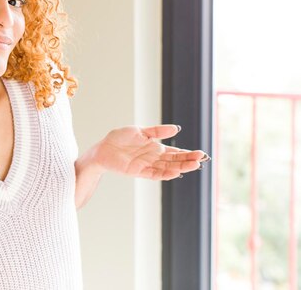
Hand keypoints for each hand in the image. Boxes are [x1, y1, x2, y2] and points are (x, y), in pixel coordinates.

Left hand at [92, 124, 209, 179]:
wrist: (102, 148)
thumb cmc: (119, 139)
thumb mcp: (139, 131)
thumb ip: (157, 131)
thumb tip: (176, 129)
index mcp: (155, 148)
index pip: (176, 152)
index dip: (188, 153)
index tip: (201, 153)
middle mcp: (153, 158)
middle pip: (175, 160)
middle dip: (188, 160)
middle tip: (202, 158)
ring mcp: (147, 165)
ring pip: (168, 168)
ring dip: (181, 167)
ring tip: (194, 165)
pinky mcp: (138, 171)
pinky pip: (154, 174)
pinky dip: (165, 174)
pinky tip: (176, 172)